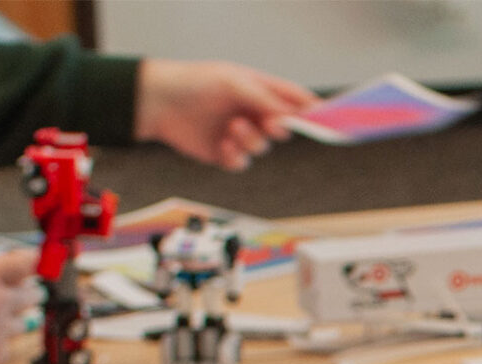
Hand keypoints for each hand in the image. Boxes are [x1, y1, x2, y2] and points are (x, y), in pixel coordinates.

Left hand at [134, 59, 316, 169]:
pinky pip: (242, 163)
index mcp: (259, 90)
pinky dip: (236, 156)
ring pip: (263, 147)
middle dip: (278, 128)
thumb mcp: (234, 83)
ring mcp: (239, 133)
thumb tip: (293, 116)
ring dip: (251, 140)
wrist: (156, 103)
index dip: (312, 110)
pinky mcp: (225, 152)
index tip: (326, 121)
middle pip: (284, 128)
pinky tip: (223, 145)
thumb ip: (266, 100)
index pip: (294, 100)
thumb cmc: (194, 83)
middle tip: (270, 124)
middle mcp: (252, 112)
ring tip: (232, 128)